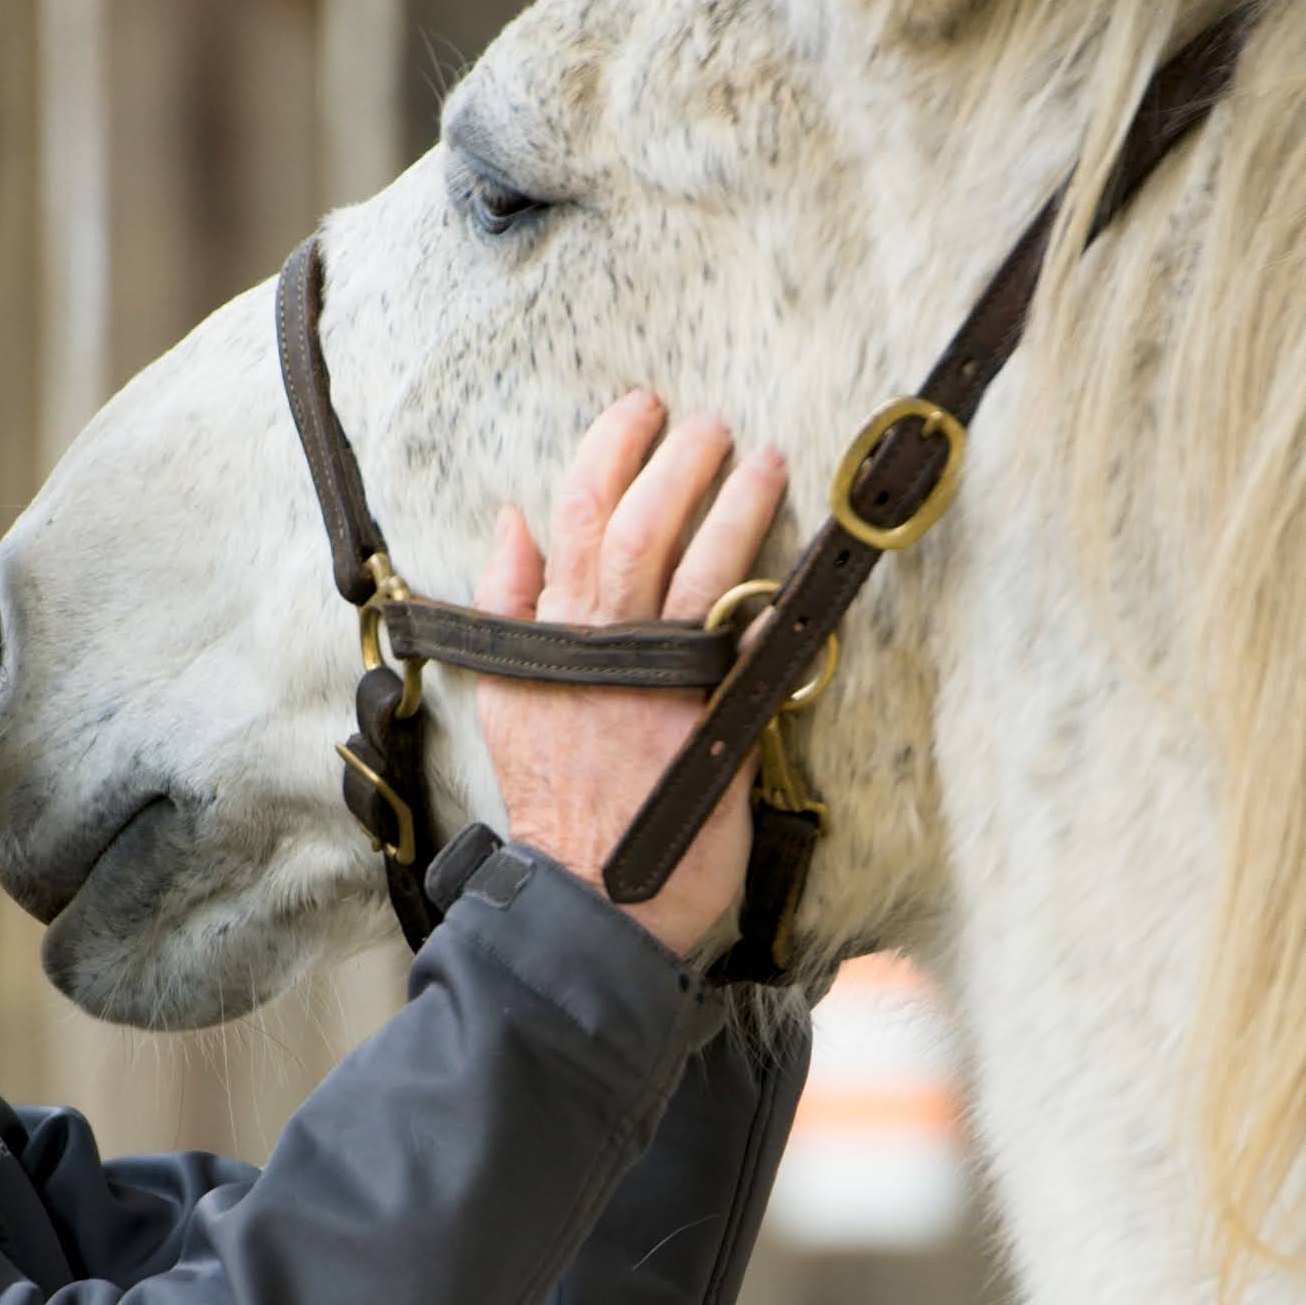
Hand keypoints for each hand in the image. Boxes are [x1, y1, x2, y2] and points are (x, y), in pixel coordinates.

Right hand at [466, 392, 792, 959]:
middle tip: (713, 422)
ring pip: (697, 567)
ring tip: (766, 460)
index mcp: (549, 633)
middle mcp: (600, 646)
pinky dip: (771, 605)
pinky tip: (799, 570)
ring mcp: (657, 680)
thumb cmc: (554, 800)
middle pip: (639, 525)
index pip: (576, 512)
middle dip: (680, 461)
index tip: (642, 408)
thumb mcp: (506, 693)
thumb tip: (509, 520)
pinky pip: (746, 645)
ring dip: (736, 506)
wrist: (587, 896)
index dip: (612, 449)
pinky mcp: (708, 721)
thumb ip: (507, 603)